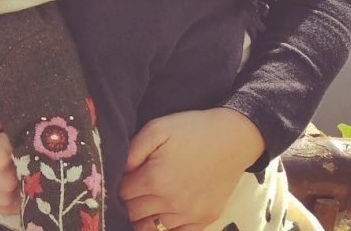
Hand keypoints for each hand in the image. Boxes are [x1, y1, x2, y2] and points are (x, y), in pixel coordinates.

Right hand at [0, 114, 18, 213]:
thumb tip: (7, 123)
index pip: (16, 137)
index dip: (6, 133)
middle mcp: (6, 178)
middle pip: (22, 158)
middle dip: (13, 151)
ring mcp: (3, 196)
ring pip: (23, 177)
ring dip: (16, 169)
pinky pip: (19, 198)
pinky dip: (16, 189)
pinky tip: (3, 179)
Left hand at [120, 108, 264, 230]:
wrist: (232, 138)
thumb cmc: (191, 130)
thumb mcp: (156, 129)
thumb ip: (131, 152)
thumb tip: (118, 171)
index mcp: (155, 179)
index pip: (122, 194)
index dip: (120, 184)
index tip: (126, 176)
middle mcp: (171, 202)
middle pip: (134, 213)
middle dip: (130, 201)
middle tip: (135, 187)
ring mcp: (190, 214)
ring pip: (153, 226)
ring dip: (147, 214)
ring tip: (152, 196)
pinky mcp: (206, 219)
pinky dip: (168, 226)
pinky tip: (166, 211)